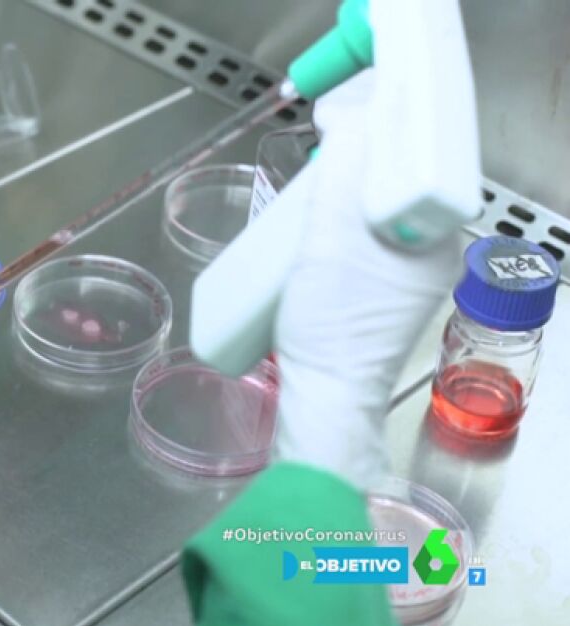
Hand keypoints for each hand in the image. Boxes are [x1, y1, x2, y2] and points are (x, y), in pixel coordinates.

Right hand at [273, 71, 464, 489]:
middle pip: (389, 185)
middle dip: (348, 167)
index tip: (334, 125)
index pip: (414, 161)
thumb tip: (348, 114)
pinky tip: (307, 228)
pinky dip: (335, 225)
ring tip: (301, 197)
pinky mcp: (377, 296)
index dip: (375, 133)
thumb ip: (343, 170)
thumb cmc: (330, 326)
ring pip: (372, 212)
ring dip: (337, 196)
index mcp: (438, 235)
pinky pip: (361, 240)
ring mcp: (405, 278)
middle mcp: (431, 254)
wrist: (323, 397)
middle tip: (309, 169)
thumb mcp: (330, 234)